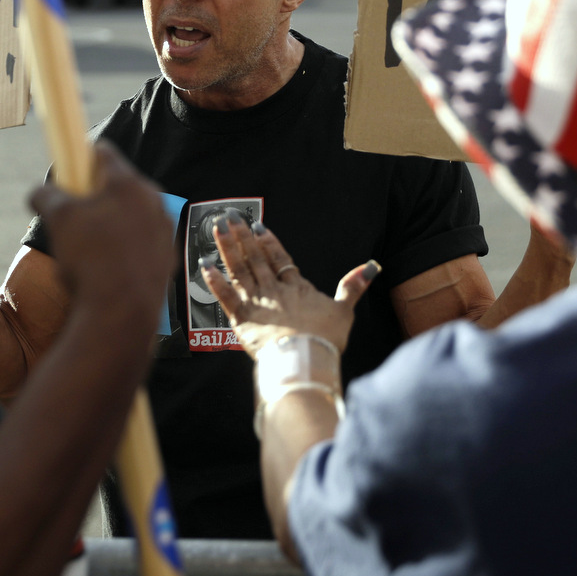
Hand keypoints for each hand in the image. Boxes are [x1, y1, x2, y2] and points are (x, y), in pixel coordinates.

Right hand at [30, 143, 172, 335]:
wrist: (122, 314)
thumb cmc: (90, 259)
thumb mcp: (57, 218)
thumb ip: (46, 195)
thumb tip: (39, 193)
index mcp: (129, 184)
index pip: (102, 152)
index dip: (79, 158)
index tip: (66, 175)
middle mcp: (154, 201)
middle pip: (118, 186)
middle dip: (93, 197)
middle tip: (73, 218)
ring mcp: (164, 231)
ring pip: (130, 216)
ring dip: (109, 224)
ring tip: (88, 250)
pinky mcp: (167, 258)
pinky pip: (141, 243)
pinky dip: (124, 249)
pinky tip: (107, 268)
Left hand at [202, 216, 376, 356]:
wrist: (305, 359)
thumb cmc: (325, 337)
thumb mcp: (344, 310)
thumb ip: (353, 287)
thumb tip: (371, 267)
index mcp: (296, 287)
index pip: (279, 258)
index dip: (268, 242)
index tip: (258, 226)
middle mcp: (274, 290)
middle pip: (255, 258)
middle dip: (241, 236)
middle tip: (228, 216)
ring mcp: (256, 302)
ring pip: (239, 270)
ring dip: (227, 249)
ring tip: (217, 230)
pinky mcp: (242, 319)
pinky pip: (225, 296)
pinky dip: (215, 281)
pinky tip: (204, 266)